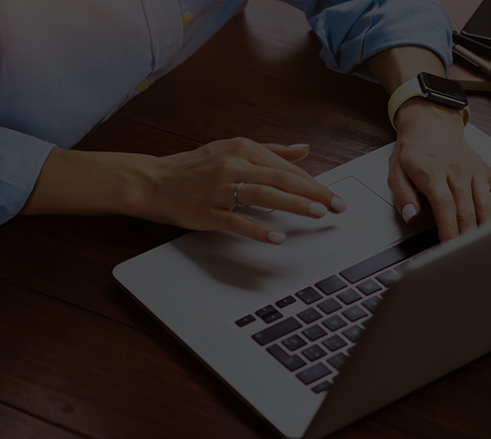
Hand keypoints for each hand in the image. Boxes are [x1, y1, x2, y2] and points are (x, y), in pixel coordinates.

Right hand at [136, 138, 346, 243]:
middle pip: (280, 179)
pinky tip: (277, 237)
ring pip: (263, 195)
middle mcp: (233, 165)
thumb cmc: (194, 167)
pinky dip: (258, 229)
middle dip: (313, 193)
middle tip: (335, 206)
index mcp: (242, 149)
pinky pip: (237, 221)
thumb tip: (303, 149)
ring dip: (293, 205)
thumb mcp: (233, 150)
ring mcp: (219, 189)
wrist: (154, 181)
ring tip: (316, 213)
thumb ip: (271, 151)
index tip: (333, 196)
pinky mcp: (208, 211)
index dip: (313, 182)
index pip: (286, 168)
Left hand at [388, 101, 490, 241]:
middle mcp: (458, 173)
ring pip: (487, 206)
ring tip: (488, 249)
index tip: (450, 248)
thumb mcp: (396, 171)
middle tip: (467, 257)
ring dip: (488, 230)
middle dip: (468, 237)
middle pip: (467, 211)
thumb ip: (403, 195)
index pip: (445, 207)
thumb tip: (411, 215)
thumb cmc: (414, 148)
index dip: (449, 230)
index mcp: (433, 173)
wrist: (431, 121)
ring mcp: (476, 172)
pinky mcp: (488, 172)